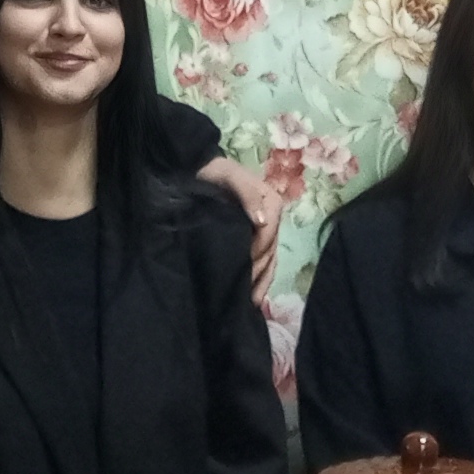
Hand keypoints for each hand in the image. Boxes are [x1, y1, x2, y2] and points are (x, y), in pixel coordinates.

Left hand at [202, 157, 280, 293]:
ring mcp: (265, 229)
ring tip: (251, 303)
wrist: (201, 170)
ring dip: (262, 281)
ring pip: (270, 259)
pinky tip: (252, 295)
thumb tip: (262, 222)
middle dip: (260, 273)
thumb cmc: (215, 172)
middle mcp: (272, 217)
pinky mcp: (255, 237)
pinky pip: (263, 260)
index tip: (242, 267)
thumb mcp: (230, 177)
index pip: (268, 234)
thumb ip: (247, 196)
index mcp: (272, 203)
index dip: (257, 251)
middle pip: (270, 250)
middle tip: (246, 296)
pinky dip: (259, 277)